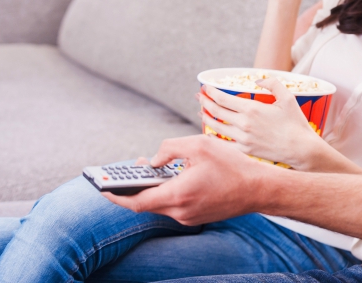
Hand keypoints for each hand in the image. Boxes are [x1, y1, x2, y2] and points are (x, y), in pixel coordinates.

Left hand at [103, 135, 282, 224]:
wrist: (259, 189)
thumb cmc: (232, 165)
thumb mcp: (199, 145)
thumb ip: (169, 148)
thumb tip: (153, 160)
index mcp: (177, 194)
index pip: (137, 202)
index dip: (116, 196)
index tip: (102, 188)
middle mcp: (180, 211)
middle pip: (147, 202)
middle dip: (136, 186)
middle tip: (131, 169)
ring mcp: (189, 217)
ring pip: (161, 203)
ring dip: (154, 188)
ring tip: (154, 168)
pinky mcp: (197, 217)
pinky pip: (174, 205)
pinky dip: (168, 192)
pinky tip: (175, 177)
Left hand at [198, 79, 323, 170]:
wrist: (300, 149)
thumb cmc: (295, 123)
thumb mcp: (288, 98)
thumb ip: (272, 84)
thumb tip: (258, 81)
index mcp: (252, 109)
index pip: (223, 99)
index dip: (211, 92)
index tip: (206, 87)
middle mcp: (244, 124)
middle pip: (216, 111)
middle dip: (205, 102)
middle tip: (199, 96)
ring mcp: (243, 139)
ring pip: (217, 127)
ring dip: (206, 118)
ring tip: (201, 112)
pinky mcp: (245, 151)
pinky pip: (223, 143)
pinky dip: (214, 137)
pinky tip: (210, 132)